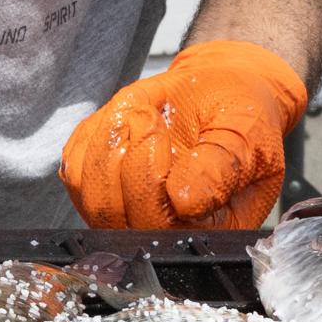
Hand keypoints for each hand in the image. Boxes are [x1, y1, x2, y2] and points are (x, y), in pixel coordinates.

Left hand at [61, 38, 308, 230]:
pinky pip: (74, 167)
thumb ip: (222, 167)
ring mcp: (125, 209)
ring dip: (108, 142)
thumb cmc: (241, 115)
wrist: (220, 91)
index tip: (161, 134)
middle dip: (125, 157)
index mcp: (208, 229)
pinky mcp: (97, 183)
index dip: (147, 180)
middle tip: (149, 118)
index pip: (159, 227)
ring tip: (141, 114)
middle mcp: (162, 229)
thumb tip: (185, 202)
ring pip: (89, 192)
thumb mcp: (246, 133)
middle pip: (114, 215)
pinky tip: (126, 119)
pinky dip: (94, 134)